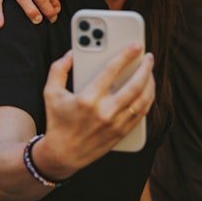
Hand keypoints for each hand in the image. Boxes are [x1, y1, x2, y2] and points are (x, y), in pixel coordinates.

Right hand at [35, 47, 154, 177]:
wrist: (63, 154)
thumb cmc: (57, 121)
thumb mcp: (51, 92)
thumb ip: (59, 69)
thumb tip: (71, 53)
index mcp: (87, 99)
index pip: (112, 71)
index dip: (126, 55)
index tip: (135, 45)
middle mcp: (104, 112)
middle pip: (134, 85)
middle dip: (145, 68)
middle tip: (149, 56)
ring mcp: (115, 124)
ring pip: (142, 100)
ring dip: (150, 83)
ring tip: (150, 71)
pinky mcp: (122, 133)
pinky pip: (142, 113)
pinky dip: (148, 99)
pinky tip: (148, 89)